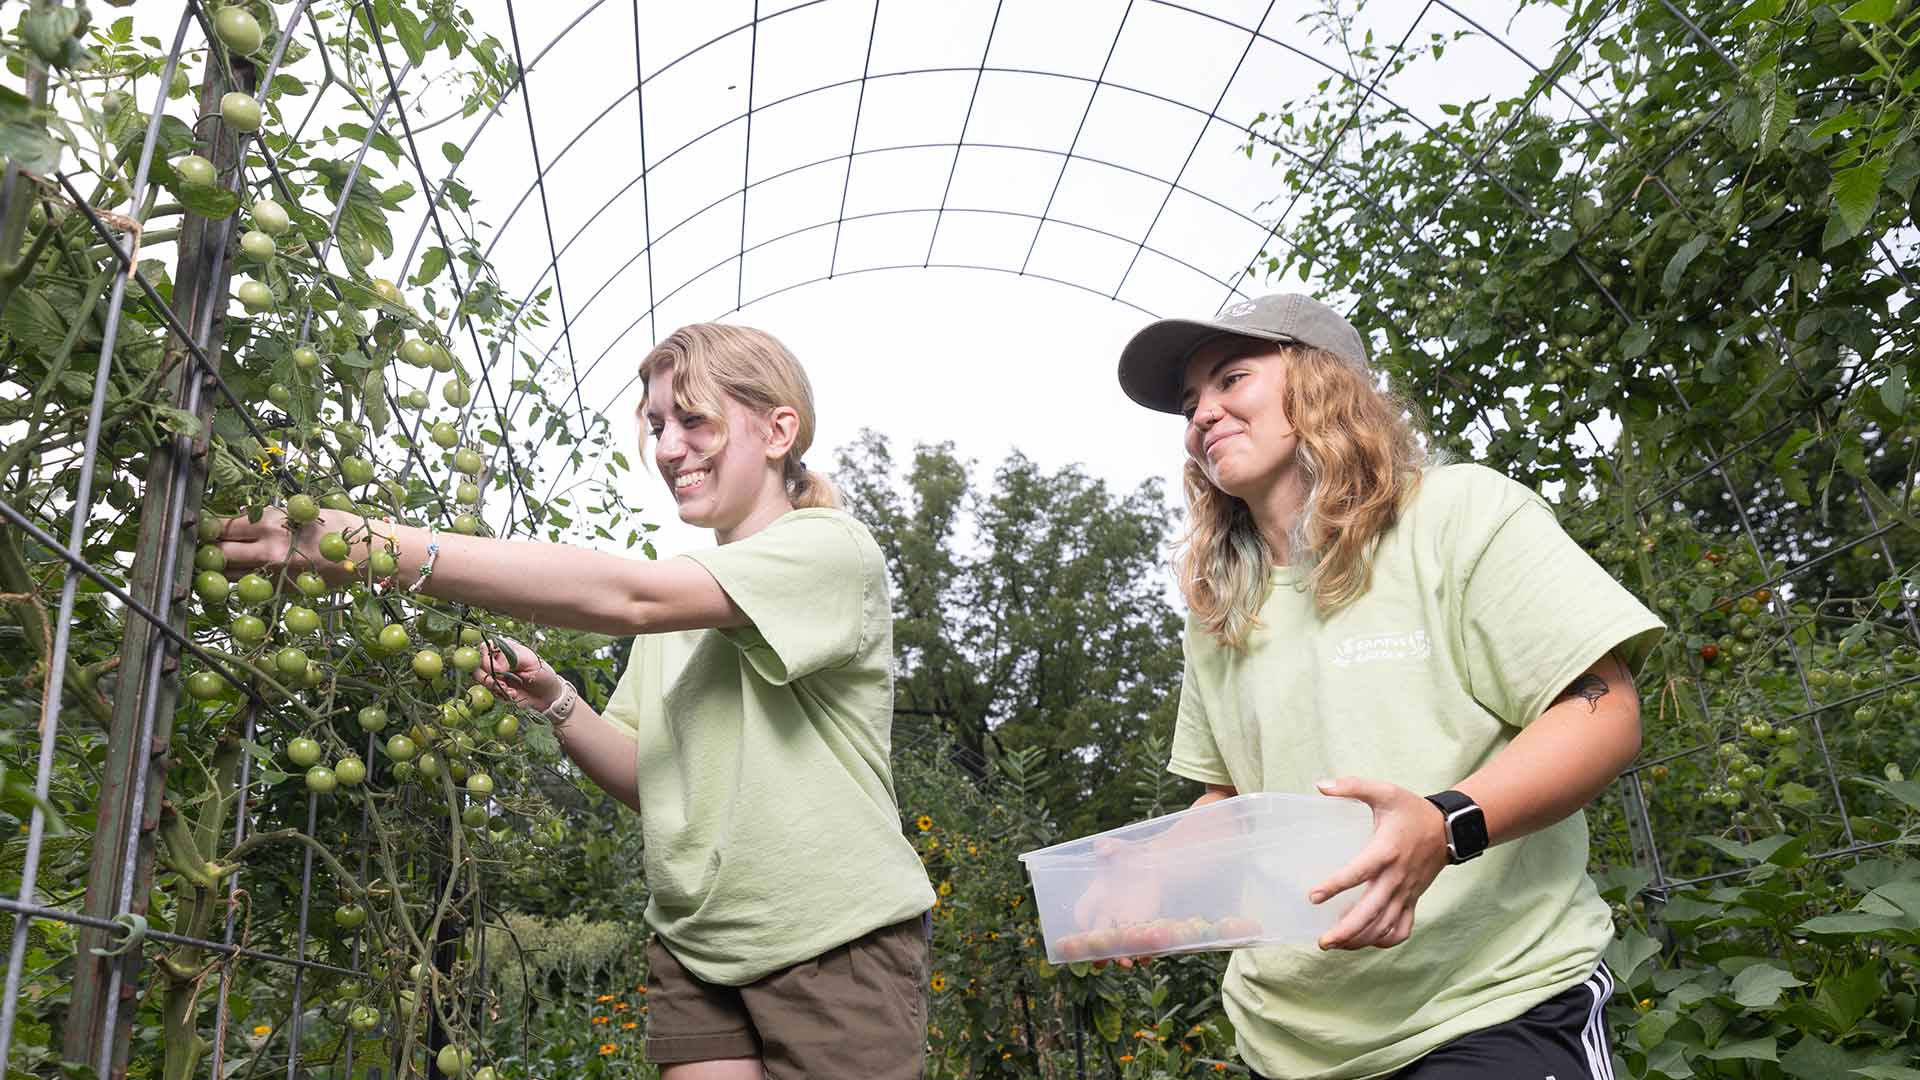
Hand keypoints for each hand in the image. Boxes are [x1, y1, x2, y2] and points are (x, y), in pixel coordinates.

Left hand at [213, 506, 369, 585]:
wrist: (368, 553)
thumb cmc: (338, 525)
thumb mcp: (300, 512)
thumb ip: (268, 518)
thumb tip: (238, 520)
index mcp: (272, 524)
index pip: (223, 526)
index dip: (207, 527)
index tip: (200, 527)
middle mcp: (269, 550)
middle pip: (220, 553)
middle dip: (207, 549)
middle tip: (201, 546)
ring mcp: (275, 574)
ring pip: (230, 574)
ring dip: (219, 568)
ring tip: (213, 562)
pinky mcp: (283, 590)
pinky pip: (252, 586)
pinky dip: (241, 581)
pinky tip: (239, 575)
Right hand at [476, 636, 562, 711]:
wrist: (548, 696)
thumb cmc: (543, 674)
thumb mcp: (531, 662)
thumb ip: (512, 659)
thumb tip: (496, 667)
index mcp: (506, 648)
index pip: (485, 647)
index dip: (487, 658)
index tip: (499, 670)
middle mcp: (498, 660)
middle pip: (478, 664)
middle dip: (490, 677)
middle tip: (505, 684)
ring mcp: (495, 675)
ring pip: (481, 679)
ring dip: (494, 686)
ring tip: (511, 691)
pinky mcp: (496, 689)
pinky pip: (488, 691)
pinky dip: (499, 695)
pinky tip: (513, 695)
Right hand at [1070, 836, 1162, 968]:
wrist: (1154, 862)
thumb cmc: (1130, 853)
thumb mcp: (1119, 847)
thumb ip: (1109, 846)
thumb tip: (1101, 846)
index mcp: (1097, 893)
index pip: (1083, 911)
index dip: (1082, 923)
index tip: (1084, 934)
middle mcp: (1108, 910)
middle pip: (1099, 935)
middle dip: (1098, 949)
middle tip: (1100, 962)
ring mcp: (1125, 919)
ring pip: (1118, 943)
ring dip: (1120, 955)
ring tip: (1126, 964)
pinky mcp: (1142, 922)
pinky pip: (1139, 940)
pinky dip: (1143, 951)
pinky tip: (1146, 958)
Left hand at [1307, 777, 1448, 950]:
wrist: (1449, 828)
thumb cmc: (1411, 810)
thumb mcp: (1385, 791)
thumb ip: (1353, 786)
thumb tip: (1320, 785)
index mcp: (1385, 851)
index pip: (1358, 872)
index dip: (1335, 886)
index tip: (1313, 897)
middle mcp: (1396, 877)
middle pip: (1371, 911)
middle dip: (1346, 930)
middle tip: (1322, 941)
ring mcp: (1406, 892)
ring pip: (1384, 925)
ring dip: (1361, 939)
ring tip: (1336, 944)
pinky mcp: (1413, 900)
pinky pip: (1402, 928)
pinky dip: (1385, 940)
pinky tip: (1366, 942)